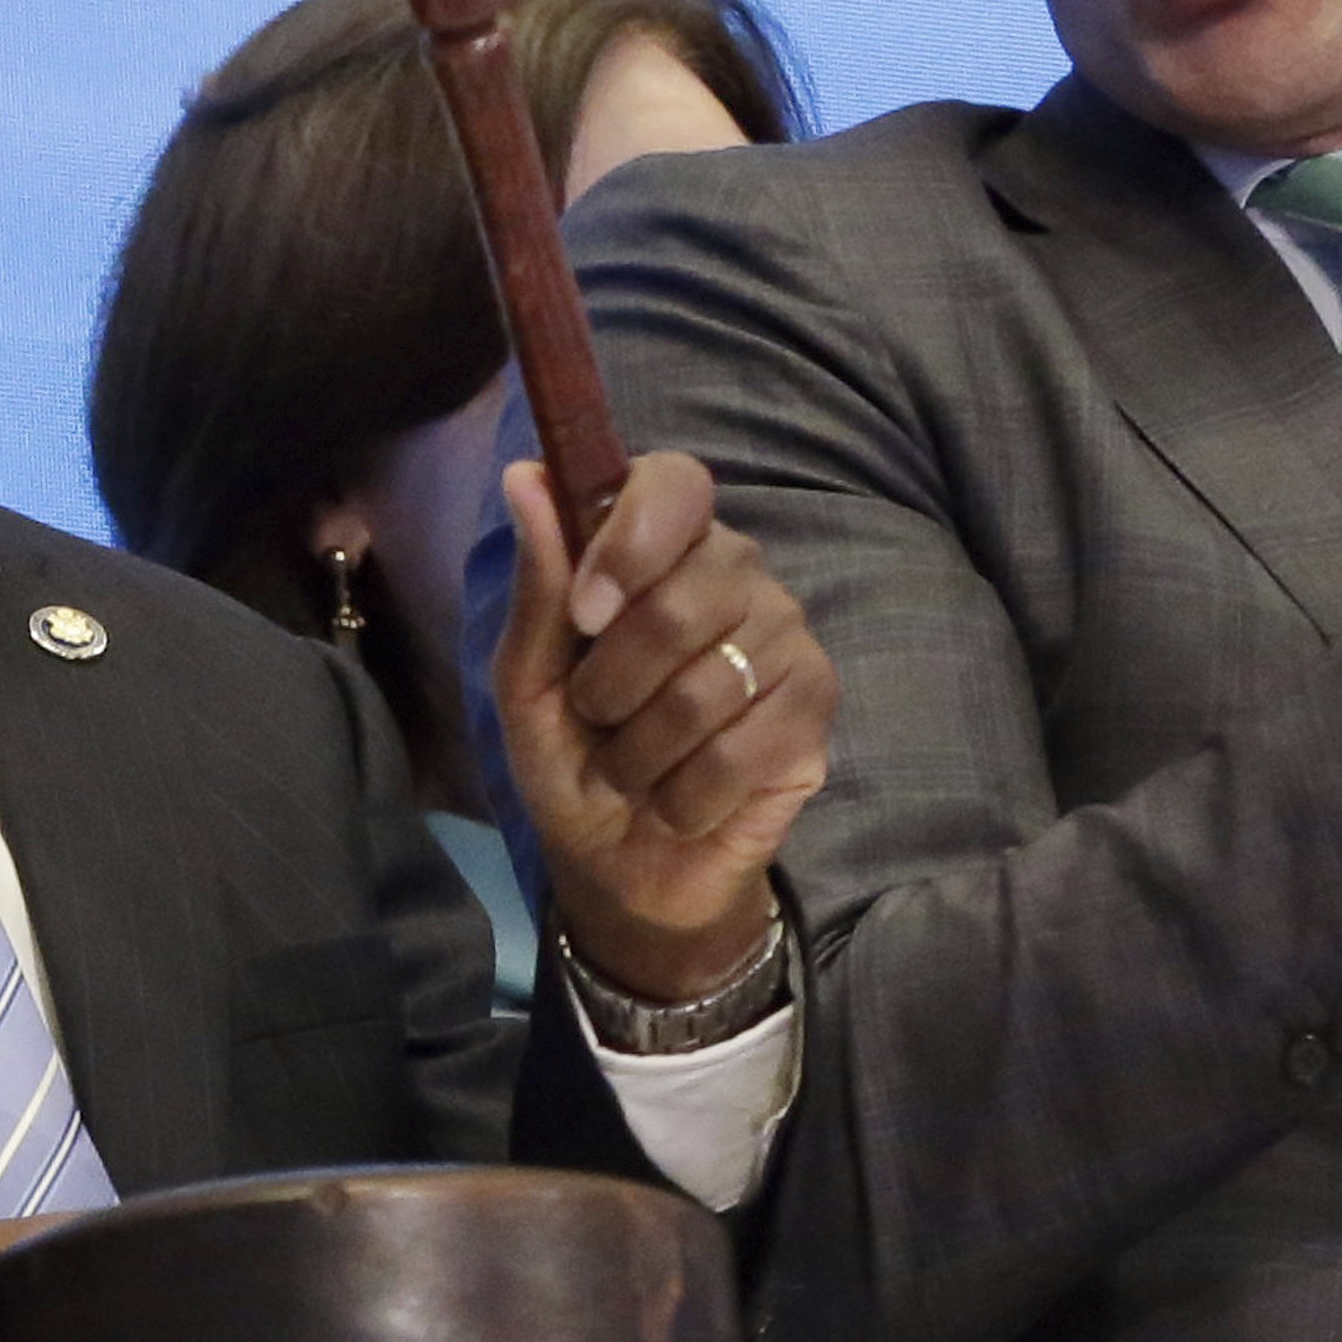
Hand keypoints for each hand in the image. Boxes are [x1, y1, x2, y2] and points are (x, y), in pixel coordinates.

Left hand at [492, 448, 834, 1006]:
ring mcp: (789, 640)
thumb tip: (525, 478)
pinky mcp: (816, 713)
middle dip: (614, 684)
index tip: (586, 612)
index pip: (674, 484)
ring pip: (708, 685)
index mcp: (665, 547)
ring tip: (635, 768)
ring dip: (641, 753)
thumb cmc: (572, 756)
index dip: (631, 542)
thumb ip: (539, 585)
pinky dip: (684, 794)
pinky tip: (680, 801)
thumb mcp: (530, 679)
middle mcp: (739, 575)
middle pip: (685, 597)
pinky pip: (741, 750)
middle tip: (599, 720)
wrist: (621, 864)